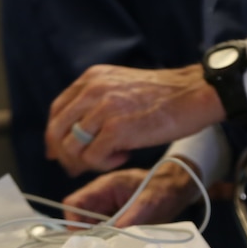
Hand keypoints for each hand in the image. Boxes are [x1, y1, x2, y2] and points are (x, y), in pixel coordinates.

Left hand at [46, 65, 224, 175]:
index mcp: (91, 79)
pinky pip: (92, 158)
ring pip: (72, 148)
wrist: (192, 94)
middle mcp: (92, 91)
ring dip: (87, 161)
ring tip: (111, 158)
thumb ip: (96, 103)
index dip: (54, 136)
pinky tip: (124, 156)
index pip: (57, 111)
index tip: (59, 153)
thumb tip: (73, 134)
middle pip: (58, 132)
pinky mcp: (116, 129)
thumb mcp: (120, 86)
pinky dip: (104, 164)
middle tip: (78, 168)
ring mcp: (103, 110)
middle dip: (65, 156)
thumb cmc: (162, 96)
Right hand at [64, 161, 201, 227]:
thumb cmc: (163, 188)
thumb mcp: (148, 201)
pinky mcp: (115, 220)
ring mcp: (107, 210)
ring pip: (90, 228)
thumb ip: (131, 216)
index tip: (83, 239)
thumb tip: (114, 233)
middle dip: (85, 235)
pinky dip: (107, 241)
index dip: (73, 221)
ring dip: (96, 239)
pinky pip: (104, 232)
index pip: (73, 203)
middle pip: (79, 219)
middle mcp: (101, 199)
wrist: (178, 188)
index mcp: (103, 187)